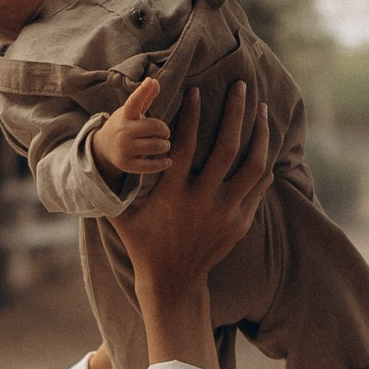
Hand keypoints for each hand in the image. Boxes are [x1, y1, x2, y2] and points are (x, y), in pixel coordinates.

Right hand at [94, 76, 170, 183]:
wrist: (103, 148)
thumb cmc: (124, 125)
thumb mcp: (131, 111)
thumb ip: (144, 97)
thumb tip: (154, 80)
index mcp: (125, 115)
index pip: (134, 101)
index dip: (142, 91)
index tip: (150, 81)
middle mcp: (123, 131)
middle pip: (154, 127)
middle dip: (164, 130)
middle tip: (164, 133)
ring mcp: (124, 148)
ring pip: (156, 146)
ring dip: (164, 146)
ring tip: (163, 144)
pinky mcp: (127, 164)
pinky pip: (151, 166)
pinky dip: (162, 163)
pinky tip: (167, 161)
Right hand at [118, 82, 271, 363]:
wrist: (173, 281)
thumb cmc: (143, 241)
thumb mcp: (123, 213)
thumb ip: (120, 184)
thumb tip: (103, 152)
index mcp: (172, 194)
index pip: (185, 144)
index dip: (192, 115)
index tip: (199, 91)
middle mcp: (201, 201)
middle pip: (226, 148)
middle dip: (236, 113)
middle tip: (242, 87)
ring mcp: (225, 213)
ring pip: (252, 165)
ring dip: (259, 134)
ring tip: (262, 110)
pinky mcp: (240, 223)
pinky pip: (258, 186)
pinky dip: (264, 163)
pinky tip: (265, 143)